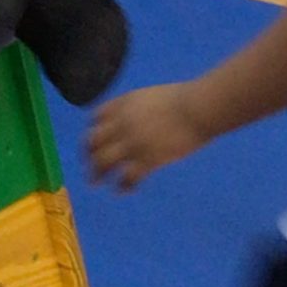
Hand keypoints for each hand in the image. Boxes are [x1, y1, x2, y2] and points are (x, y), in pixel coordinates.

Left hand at [87, 85, 208, 190]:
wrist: (198, 108)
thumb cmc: (186, 100)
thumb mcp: (153, 96)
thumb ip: (139, 108)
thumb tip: (139, 118)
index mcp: (124, 104)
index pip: (96, 117)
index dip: (93, 129)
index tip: (94, 141)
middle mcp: (122, 123)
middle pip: (93, 141)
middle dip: (88, 154)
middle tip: (90, 165)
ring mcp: (132, 142)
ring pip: (102, 162)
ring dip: (96, 173)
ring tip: (95, 182)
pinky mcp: (146, 159)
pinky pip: (127, 177)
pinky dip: (123, 186)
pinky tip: (123, 190)